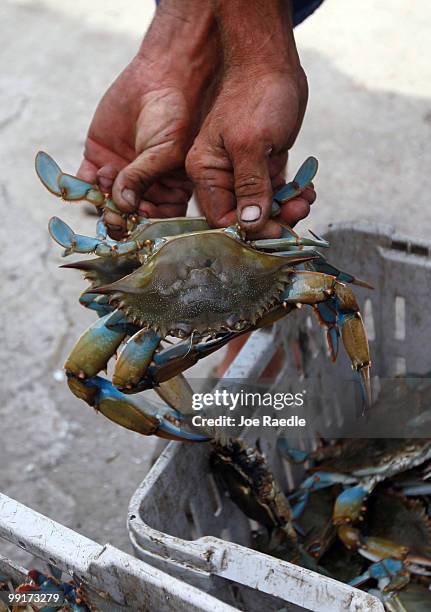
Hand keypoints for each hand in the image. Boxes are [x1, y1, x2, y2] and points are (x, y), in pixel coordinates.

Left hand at [77, 3, 217, 237]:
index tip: (138, 217)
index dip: (145, 225)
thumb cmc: (176, 116)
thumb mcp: (166, 151)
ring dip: (102, 198)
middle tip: (114, 214)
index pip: (156, 221)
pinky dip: (84, 185)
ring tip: (109, 174)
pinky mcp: (99, 158)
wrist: (160, 76)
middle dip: (119, 218)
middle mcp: (144, 189)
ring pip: (105, 203)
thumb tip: (122, 206)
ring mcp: (121, 175)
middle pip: (127, 217)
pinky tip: (96, 172)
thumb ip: (144, 179)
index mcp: (170, 192)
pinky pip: (85, 183)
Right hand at [186, 68, 313, 237]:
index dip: (248, 230)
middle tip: (298, 213)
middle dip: (273, 220)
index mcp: (206, 171)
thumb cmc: (256, 97)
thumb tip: (250, 225)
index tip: (276, 230)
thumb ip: (251, 186)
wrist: (272, 63)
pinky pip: (276, 192)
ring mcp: (243, 172)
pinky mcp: (263, 166)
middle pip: (244, 216)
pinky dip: (292, 195)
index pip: (221, 218)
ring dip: (287, 208)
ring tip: (306, 200)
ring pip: (264, 207)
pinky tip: (307, 190)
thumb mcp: (252, 144)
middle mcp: (221, 176)